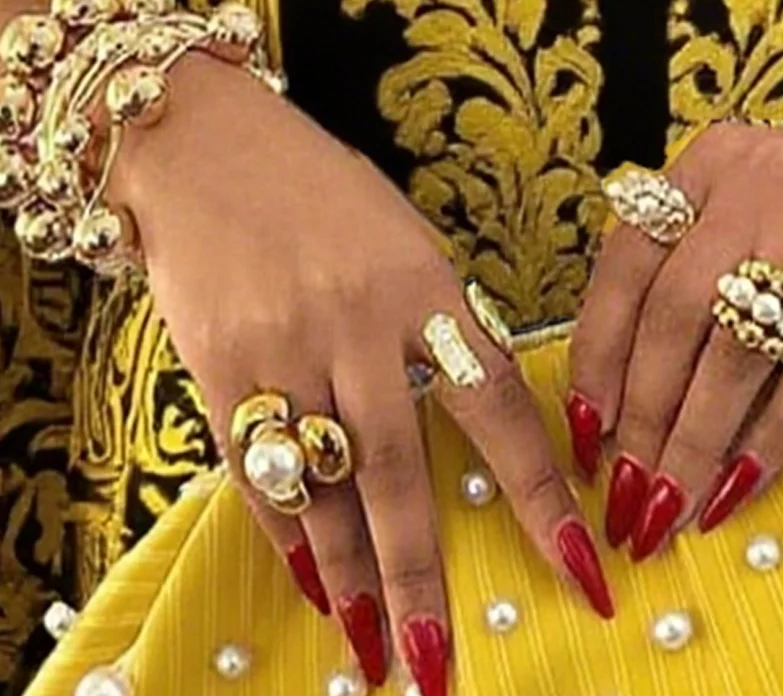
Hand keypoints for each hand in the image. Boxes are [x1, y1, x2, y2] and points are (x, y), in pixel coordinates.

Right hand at [113, 54, 612, 695]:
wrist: (199, 139)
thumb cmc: (313, 186)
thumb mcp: (400, 233)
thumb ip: (436, 318)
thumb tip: (472, 409)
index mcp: (424, 282)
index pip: (499, 406)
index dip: (543, 496)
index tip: (583, 572)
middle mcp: (358, 321)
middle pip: (401, 472)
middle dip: (424, 577)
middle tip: (441, 663)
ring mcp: (284, 344)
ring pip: (325, 486)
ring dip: (351, 576)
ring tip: (371, 650)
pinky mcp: (218, 363)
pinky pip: (254, 469)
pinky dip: (283, 530)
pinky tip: (306, 579)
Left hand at [566, 123, 782, 559]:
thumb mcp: (738, 205)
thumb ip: (679, 265)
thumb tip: (611, 391)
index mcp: (705, 164)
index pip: (626, 261)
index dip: (597, 349)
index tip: (583, 424)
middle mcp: (753, 186)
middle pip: (674, 312)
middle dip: (642, 410)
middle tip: (626, 485)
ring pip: (736, 349)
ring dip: (696, 437)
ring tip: (672, 502)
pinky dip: (770, 437)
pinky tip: (742, 484)